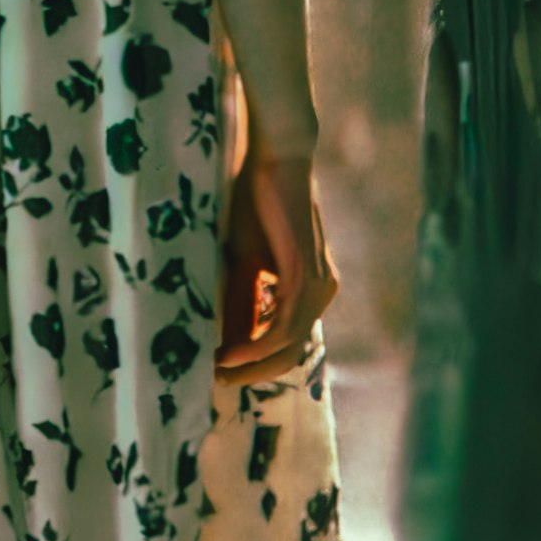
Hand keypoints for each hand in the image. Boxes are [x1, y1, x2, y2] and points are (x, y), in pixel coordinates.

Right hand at [219, 144, 332, 383]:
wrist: (277, 158)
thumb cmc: (258, 202)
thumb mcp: (246, 259)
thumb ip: (244, 298)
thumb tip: (225, 340)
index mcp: (312, 287)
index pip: (290, 341)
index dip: (259, 363)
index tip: (222, 372)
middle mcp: (323, 291)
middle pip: (292, 351)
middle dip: (254, 372)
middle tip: (218, 381)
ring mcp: (318, 283)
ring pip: (288, 343)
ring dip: (251, 363)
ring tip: (217, 369)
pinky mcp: (303, 272)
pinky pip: (282, 324)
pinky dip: (255, 344)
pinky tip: (228, 353)